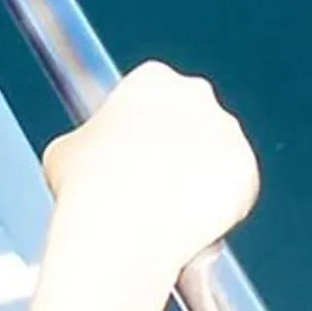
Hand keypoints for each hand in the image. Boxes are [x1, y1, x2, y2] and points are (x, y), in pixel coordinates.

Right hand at [40, 63, 259, 293]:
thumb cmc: (83, 191)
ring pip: (218, 155)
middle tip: (158, 186)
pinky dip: (222, 207)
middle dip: (181, 147)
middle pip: (193, 120)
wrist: (118, 231)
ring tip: (171, 214)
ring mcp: (227, 131)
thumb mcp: (65, 151)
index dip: (145, 129)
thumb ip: (87, 140)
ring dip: (203, 177)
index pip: (157, 98)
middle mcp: (196, 94)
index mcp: (152, 79)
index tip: (138, 155)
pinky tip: (194, 225)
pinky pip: (236, 189)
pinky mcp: (246, 169)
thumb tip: (89, 150)